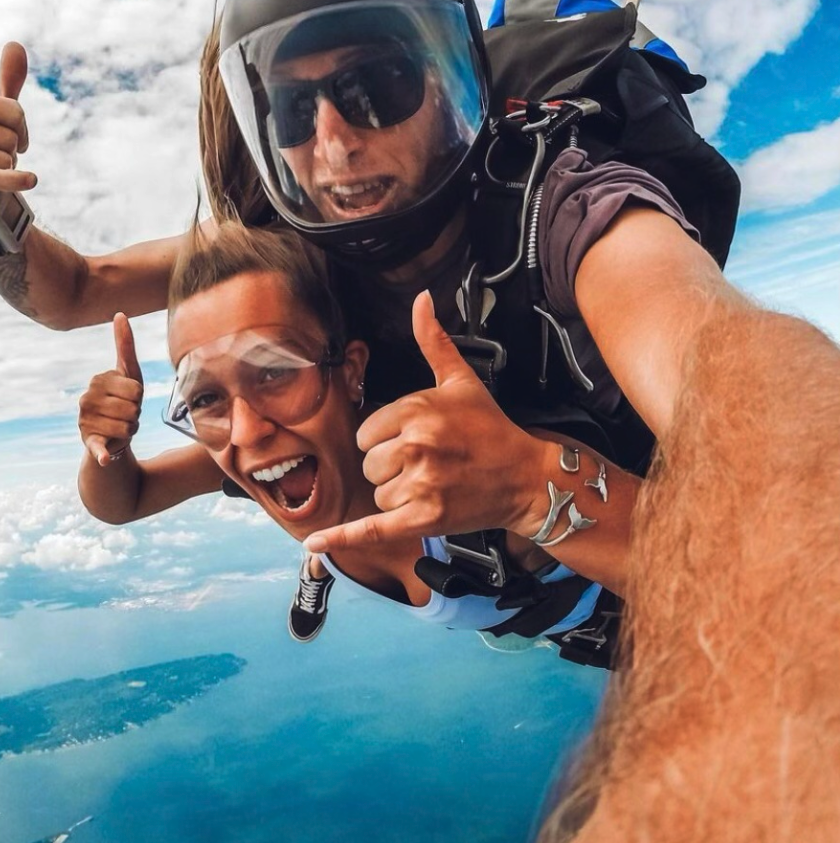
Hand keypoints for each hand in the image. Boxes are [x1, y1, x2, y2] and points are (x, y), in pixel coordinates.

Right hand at [0, 41, 35, 218]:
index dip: (22, 129)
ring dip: (5, 168)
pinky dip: (15, 180)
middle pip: (10, 136)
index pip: (15, 111)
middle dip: (12, 150)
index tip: (12, 136)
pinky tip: (31, 180)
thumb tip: (15, 43)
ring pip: (4, 158)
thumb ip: (9, 79)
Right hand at [78, 313, 144, 466]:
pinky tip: (104, 456)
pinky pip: (98, 447)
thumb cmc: (123, 399)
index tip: (130, 397)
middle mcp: (86, 399)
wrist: (113, 435)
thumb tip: (120, 313)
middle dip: (137, 414)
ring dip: (131, 430)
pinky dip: (102, 453)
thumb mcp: (128, 372)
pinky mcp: (89, 442)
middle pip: (133, 407)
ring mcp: (85, 421)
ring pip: (128, 427)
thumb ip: (124, 344)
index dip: (140, 396)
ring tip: (120, 427)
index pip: (137, 388)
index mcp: (98, 380)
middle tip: (126, 415)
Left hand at [305, 290, 546, 553]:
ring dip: (397, 496)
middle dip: (391, 468)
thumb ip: (433, 341)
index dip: (385, 440)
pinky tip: (317, 542)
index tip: (414, 442)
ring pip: (377, 495)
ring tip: (432, 486)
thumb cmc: (490, 428)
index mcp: (416, 410)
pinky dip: (345, 538)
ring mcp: (421, 483)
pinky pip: (374, 527)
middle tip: (428, 466)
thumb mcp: (460, 380)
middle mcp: (416, 445)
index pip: (366, 433)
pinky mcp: (425, 517)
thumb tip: (422, 299)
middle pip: (369, 464)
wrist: (525, 477)